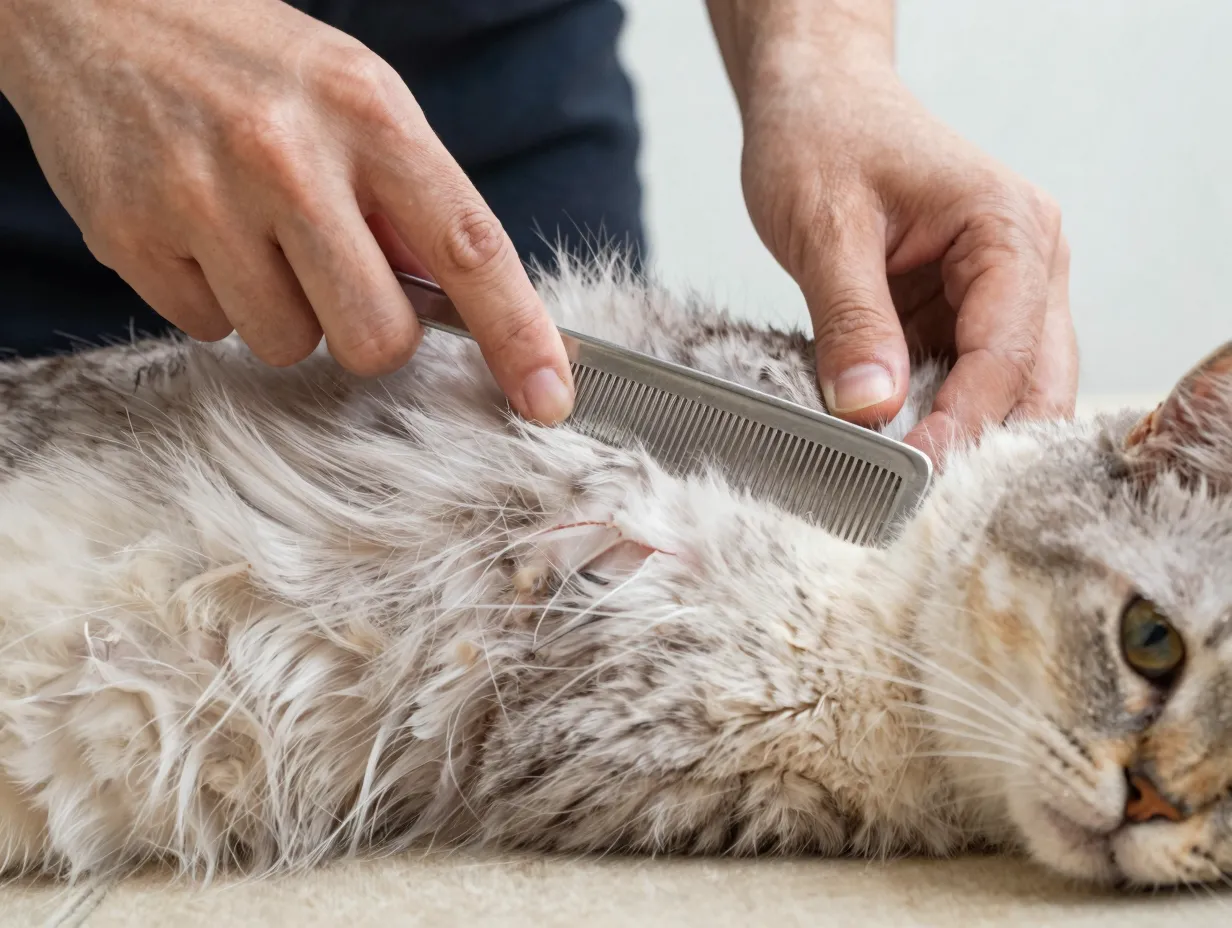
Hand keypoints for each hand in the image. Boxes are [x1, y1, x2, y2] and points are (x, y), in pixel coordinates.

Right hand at [0, 0, 574, 422]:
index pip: (469, 247)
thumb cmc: (246, 60)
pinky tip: (198, 231)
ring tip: (251, 230)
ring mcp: (202, 200)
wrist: (90, 5)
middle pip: (376, 337)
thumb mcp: (352, 94)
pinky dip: (215, 299)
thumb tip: (462, 304)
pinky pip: (209, 333)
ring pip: (288, 346)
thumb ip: (410, 196)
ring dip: (284, 311)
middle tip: (336, 272)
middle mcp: (288, 158)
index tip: (549, 397)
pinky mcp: (131, 237)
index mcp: (368, 114)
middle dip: (369, 331)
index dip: (519, 334)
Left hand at [707, 2, 1077, 460]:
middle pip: (1035, 385)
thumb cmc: (824, 138)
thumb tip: (870, 411)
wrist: (815, 103)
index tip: (916, 473)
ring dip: (962, 434)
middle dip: (985, 443)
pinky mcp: (964, 311)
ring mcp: (1003, 291)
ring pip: (1009, 392)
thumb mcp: (825, 227)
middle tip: (921, 495)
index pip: (1006, 354)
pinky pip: (963, 379)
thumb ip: (850, 319)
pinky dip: (934, 414)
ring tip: (903, 479)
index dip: (964, 423)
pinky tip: (894, 443)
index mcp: (1009, 229)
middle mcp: (1028, 262)